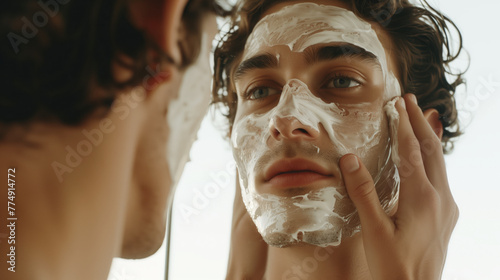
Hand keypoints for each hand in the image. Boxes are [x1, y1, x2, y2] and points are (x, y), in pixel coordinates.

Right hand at [339, 94, 458, 279]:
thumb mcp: (373, 230)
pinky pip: (441, 177)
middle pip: (432, 150)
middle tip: (410, 100)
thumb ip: (363, 192)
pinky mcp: (446, 217)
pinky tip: (426, 159)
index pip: (411, 151)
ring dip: (427, 138)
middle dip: (420, 122)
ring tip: (420, 119)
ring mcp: (446, 208)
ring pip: (440, 163)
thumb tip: (350, 158)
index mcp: (422, 198)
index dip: (404, 124)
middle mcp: (440, 198)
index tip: (398, 102)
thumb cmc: (393, 266)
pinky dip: (432, 159)